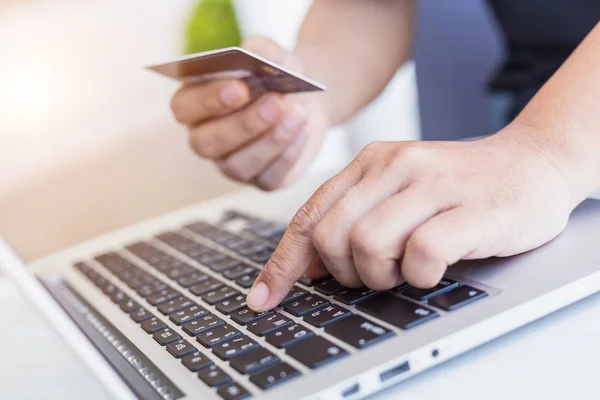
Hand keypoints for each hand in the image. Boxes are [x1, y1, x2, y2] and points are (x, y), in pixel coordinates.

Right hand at [170, 36, 329, 190]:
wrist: (307, 99)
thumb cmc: (277, 75)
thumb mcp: (273, 55)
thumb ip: (259, 49)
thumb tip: (250, 51)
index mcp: (194, 104)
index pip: (185, 108)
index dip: (207, 100)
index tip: (238, 87)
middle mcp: (206, 138)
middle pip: (207, 142)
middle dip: (242, 124)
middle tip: (274, 102)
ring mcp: (231, 164)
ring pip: (238, 165)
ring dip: (269, 140)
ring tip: (298, 114)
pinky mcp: (260, 180)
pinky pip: (268, 179)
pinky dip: (287, 157)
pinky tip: (303, 134)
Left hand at [246, 125, 575, 310]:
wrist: (531, 163)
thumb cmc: (458, 187)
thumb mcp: (397, 193)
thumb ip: (351, 219)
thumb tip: (304, 266)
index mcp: (369, 162)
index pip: (310, 216)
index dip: (282, 263)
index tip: (264, 298)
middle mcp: (394, 166)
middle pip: (331, 235)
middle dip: (343, 271)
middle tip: (374, 273)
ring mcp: (432, 184)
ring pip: (368, 244)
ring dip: (381, 274)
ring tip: (406, 268)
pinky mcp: (469, 209)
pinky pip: (420, 253)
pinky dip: (420, 275)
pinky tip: (434, 268)